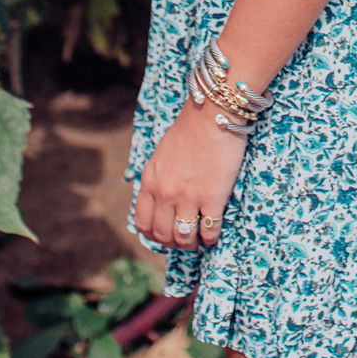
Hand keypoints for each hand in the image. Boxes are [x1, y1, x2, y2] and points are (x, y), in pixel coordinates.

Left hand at [133, 99, 246, 249]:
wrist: (213, 113)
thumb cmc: (190, 129)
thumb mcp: (162, 155)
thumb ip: (158, 179)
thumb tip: (162, 200)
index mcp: (149, 182)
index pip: (143, 223)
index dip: (153, 235)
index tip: (165, 235)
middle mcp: (164, 193)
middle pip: (162, 235)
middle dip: (173, 243)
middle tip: (184, 240)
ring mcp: (188, 197)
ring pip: (184, 238)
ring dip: (191, 244)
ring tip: (199, 239)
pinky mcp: (212, 197)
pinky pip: (209, 230)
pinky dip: (211, 238)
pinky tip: (213, 233)